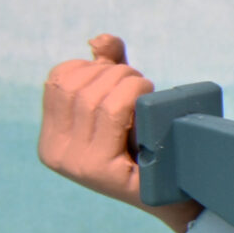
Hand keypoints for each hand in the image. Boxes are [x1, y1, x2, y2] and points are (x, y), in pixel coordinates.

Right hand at [38, 34, 202, 232]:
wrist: (181, 192)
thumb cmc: (153, 143)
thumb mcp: (125, 101)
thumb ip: (109, 68)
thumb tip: (99, 40)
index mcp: (52, 138)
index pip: (58, 80)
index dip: (92, 66)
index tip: (120, 77)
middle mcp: (55, 153)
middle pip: (75, 86)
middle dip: (114, 72)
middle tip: (141, 83)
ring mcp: (75, 165)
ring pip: (94, 97)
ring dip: (128, 81)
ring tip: (147, 92)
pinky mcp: (99, 170)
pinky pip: (112, 113)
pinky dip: (133, 95)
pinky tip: (148, 100)